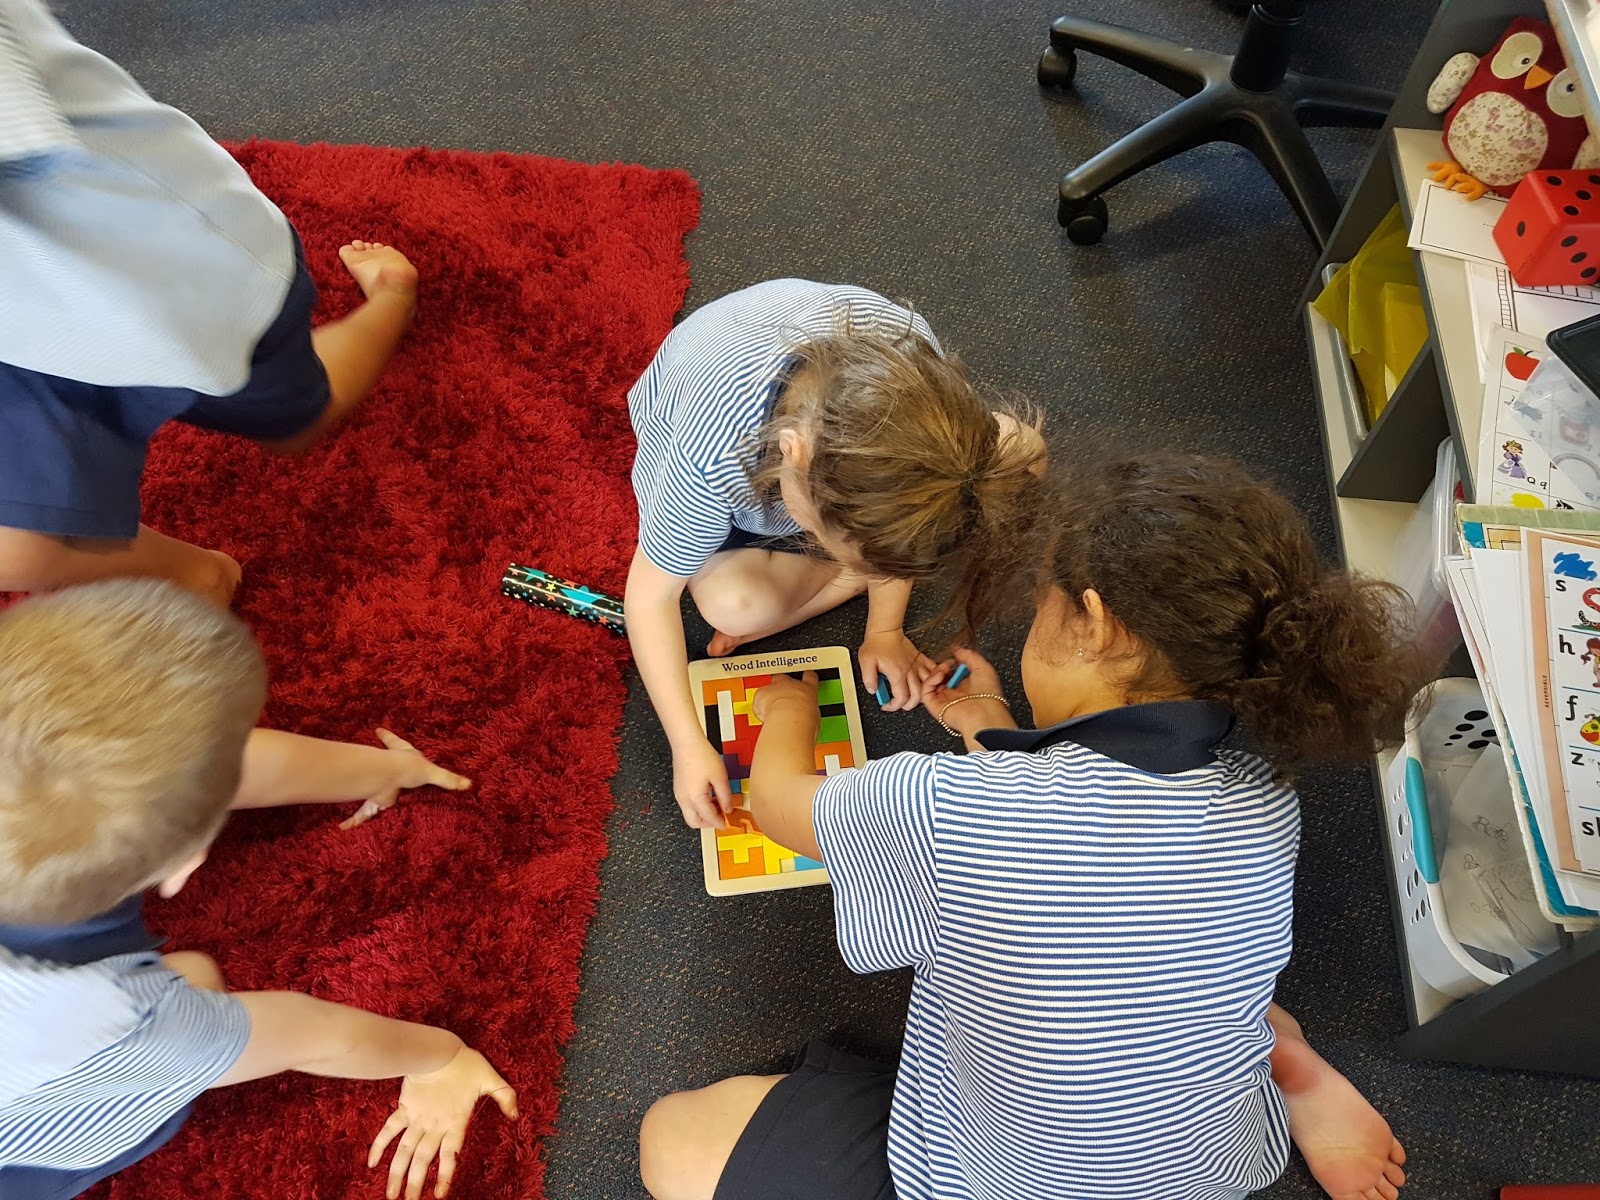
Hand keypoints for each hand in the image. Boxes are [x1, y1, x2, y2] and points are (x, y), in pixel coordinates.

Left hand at [340, 729, 472, 830]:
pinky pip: (363, 813)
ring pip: (373, 792)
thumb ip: (448, 780)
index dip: (387, 736)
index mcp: (402, 757)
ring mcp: (381, 784)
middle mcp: (389, 769)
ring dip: (368, 801)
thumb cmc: (406, 767)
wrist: (386, 777)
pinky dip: (353, 821)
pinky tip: (343, 827)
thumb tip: (469, 785)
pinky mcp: (374, 800)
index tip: (378, 729)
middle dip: (381, 771)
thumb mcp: (431, 773)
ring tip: (365, 806)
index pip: (395, 743)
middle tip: (378, 773)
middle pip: (384, 768)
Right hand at [369, 1046, 517, 1199]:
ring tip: (391, 1194)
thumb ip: (505, 1096)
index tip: (438, 1195)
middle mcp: (434, 1125)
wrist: (436, 1049)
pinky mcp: (404, 1108)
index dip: (445, 1175)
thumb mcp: (490, 1078)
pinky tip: (371, 1162)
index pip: (449, 1155)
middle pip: (423, 1160)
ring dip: (396, 1173)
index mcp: (455, 1121)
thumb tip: (515, 1115)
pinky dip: (379, 1145)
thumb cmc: (465, 1063)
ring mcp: (417, 1118)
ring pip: (404, 1151)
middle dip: (415, 1184)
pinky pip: (389, 1130)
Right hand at [672, 737, 733, 828]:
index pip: (709, 818)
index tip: (728, 822)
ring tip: (718, 804)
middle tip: (722, 817)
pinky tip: (709, 796)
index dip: (721, 822)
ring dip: (704, 814)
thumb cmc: (701, 755)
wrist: (687, 742)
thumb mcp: (720, 777)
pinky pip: (688, 805)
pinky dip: (699, 806)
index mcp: (695, 798)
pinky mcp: (678, 789)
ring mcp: (679, 794)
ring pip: (691, 814)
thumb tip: (728, 808)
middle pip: (695, 822)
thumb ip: (725, 796)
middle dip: (709, 823)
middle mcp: (684, 799)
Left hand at [751, 671, 820, 726]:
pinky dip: (758, 706)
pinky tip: (763, 716)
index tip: (805, 679)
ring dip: (768, 698)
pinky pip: (758, 698)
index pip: (809, 677)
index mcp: (808, 689)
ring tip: (770, 712)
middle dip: (781, 685)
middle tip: (781, 697)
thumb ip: (808, 713)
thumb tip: (806, 720)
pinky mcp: (761, 693)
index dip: (806, 677)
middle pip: (784, 678)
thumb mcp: (813, 716)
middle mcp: (791, 684)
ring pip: (768, 688)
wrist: (789, 718)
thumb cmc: (804, 720)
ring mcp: (775, 687)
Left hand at [859, 629, 938, 711]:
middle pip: (917, 695)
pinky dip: (933, 677)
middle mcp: (909, 671)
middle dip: (909, 705)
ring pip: (927, 685)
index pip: (901, 698)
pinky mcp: (920, 659)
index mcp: (897, 673)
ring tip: (913, 696)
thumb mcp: (865, 663)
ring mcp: (916, 665)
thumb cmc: (876, 644)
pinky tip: (928, 682)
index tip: (887, 705)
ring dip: (922, 694)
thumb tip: (873, 691)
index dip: (894, 706)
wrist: (885, 631)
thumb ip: (869, 679)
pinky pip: (932, 670)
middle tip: (900, 704)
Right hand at [929, 647, 1014, 738]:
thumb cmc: (988, 695)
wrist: (984, 713)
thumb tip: (957, 650)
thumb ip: (970, 656)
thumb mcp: (984, 667)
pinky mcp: (934, 706)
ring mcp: (943, 700)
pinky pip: (925, 691)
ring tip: (945, 668)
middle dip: (941, 667)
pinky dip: (929, 680)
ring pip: (930, 682)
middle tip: (948, 664)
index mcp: (966, 687)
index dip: (950, 663)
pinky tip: (939, 675)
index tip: (953, 658)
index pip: (951, 673)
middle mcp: (954, 694)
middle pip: (939, 677)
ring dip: (935, 671)